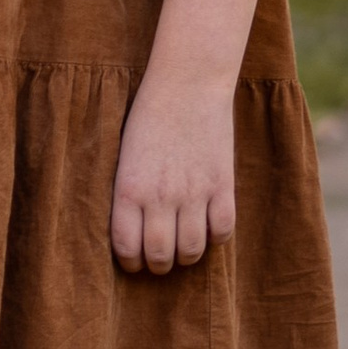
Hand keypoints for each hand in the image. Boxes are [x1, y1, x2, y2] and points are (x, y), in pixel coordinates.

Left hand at [110, 0, 259, 273]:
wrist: (186, 83)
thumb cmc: (148, 116)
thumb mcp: (125, 156)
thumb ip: (128, 195)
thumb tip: (132, 231)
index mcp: (129, 189)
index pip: (127, 248)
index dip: (130, 262)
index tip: (134, 259)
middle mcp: (161, 197)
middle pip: (160, 257)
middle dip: (158, 265)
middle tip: (160, 257)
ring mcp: (194, 193)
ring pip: (192, 251)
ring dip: (186, 255)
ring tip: (184, 245)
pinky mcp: (222, 185)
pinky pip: (222, 231)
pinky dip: (215, 237)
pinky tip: (208, 225)